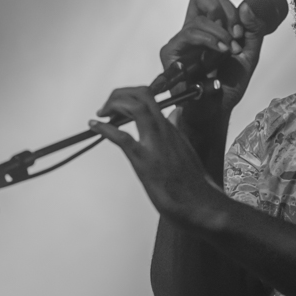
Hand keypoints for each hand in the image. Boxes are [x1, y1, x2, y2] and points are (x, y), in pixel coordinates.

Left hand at [89, 86, 226, 228]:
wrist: (200, 202)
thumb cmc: (194, 181)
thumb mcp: (186, 147)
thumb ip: (177, 128)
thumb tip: (176, 113)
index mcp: (171, 127)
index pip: (151, 98)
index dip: (131, 95)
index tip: (119, 102)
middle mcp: (164, 129)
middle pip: (142, 95)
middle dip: (120, 93)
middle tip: (107, 105)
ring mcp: (154, 143)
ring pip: (135, 107)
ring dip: (114, 104)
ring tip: (101, 112)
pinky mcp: (144, 160)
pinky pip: (122, 137)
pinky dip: (105, 129)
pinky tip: (95, 127)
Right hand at [159, 0, 269, 119]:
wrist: (217, 107)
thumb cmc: (229, 84)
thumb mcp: (249, 54)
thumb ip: (253, 29)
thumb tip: (246, 6)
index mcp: (210, 28)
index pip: (215, 1)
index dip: (230, 10)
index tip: (241, 32)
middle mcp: (194, 31)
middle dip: (225, 13)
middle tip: (235, 35)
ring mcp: (181, 40)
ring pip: (198, 19)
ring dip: (219, 32)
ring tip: (228, 49)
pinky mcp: (171, 52)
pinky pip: (187, 34)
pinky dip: (207, 39)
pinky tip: (220, 50)